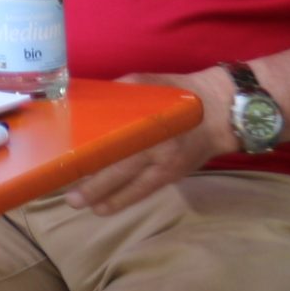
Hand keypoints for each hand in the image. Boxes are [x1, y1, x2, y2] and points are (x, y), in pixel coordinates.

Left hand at [66, 70, 231, 214]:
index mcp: (148, 124)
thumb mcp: (144, 84)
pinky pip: (146, 191)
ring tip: (85, 206)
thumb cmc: (178, 94)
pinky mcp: (174, 175)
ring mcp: (167, 166)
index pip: (113, 144)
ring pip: (133, 187)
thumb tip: (84, 101)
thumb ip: (117, 94)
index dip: (91, 157)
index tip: (67, 164)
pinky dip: (126, 200)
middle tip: (71, 198)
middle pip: (120, 171)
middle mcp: (157, 149)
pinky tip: (106, 207)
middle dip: (94, 187)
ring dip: (107, 198)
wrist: (222, 113)